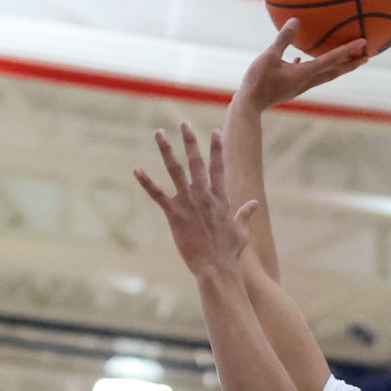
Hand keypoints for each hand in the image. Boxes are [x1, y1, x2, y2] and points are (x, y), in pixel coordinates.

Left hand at [135, 125, 256, 281]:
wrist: (216, 268)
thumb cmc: (229, 253)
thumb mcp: (241, 231)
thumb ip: (246, 214)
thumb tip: (254, 204)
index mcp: (219, 198)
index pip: (218, 167)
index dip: (216, 148)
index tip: (214, 132)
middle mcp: (203, 195)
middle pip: (196, 161)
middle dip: (190, 141)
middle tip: (184, 123)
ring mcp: (188, 202)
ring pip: (175, 170)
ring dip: (166, 150)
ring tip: (158, 133)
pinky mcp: (174, 214)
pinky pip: (157, 194)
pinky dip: (146, 182)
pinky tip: (136, 169)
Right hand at [237, 20, 367, 112]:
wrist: (249, 105)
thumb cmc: (258, 81)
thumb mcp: (269, 56)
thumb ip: (284, 38)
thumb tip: (295, 20)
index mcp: (305, 73)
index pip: (332, 59)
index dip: (348, 50)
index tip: (364, 44)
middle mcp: (307, 81)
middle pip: (335, 71)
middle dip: (352, 63)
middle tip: (368, 56)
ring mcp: (300, 85)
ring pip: (325, 74)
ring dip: (338, 67)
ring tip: (349, 60)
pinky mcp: (292, 86)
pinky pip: (307, 75)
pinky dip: (312, 67)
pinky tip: (303, 60)